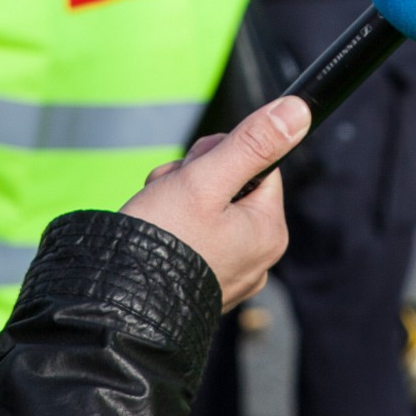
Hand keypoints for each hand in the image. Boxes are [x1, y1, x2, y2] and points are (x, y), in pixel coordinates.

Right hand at [122, 97, 309, 309]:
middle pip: (233, 187)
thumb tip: (297, 112)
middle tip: (170, 194)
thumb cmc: (162, 241)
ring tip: (156, 214)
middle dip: (195, 179)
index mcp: (268, 232)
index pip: (259, 165)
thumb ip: (252, 143)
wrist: (118, 304)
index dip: (222, 155)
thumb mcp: (205, 180)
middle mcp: (258, 258)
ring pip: (209, 212)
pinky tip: (155, 235)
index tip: (195, 170)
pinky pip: (196, 241)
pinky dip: (174, 230)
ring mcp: (231, 275)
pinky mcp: (204, 284)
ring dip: (179, 200)